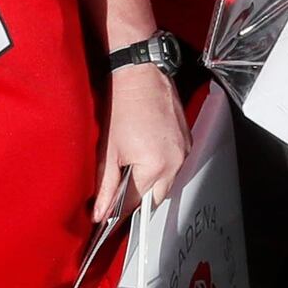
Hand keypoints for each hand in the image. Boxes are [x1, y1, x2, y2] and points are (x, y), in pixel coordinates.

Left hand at [93, 60, 189, 222]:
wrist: (141, 73)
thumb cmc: (123, 104)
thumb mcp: (108, 149)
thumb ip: (105, 186)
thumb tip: (100, 212)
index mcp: (154, 166)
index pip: (135, 205)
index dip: (119, 212)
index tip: (109, 215)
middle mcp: (175, 162)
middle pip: (155, 198)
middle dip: (137, 198)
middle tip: (119, 189)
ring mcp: (184, 151)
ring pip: (167, 182)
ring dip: (151, 181)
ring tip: (133, 165)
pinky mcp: (187, 141)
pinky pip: (175, 165)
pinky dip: (162, 166)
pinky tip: (147, 152)